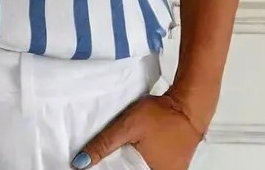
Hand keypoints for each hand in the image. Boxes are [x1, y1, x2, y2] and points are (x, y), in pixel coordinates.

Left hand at [70, 92, 204, 169]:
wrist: (188, 105)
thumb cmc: (162, 115)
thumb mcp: (127, 126)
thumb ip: (104, 144)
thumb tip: (80, 163)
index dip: (106, 169)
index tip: (92, 165)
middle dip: (116, 166)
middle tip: (104, 155)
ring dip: (127, 163)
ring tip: (118, 152)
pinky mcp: (172, 165)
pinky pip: (149, 166)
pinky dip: (138, 160)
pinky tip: (131, 151)